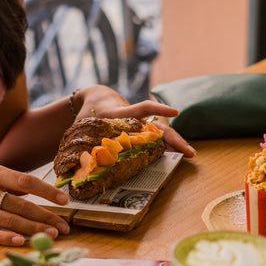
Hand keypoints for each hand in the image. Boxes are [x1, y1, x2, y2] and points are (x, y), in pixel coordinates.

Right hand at [0, 163, 69, 245]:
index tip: (64, 201)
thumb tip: (36, 194)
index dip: (47, 191)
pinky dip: (3, 237)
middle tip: (63, 227)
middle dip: (45, 217)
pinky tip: (21, 242)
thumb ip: (10, 183)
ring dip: (32, 229)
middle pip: (21, 205)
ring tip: (51, 235)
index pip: (26, 182)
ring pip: (8, 220)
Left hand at [75, 86, 195, 157]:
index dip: (157, 110)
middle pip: (156, 127)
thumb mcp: (80, 128)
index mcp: (118, 115)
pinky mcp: (141, 128)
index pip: (140, 109)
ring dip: (174, 143)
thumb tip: (75, 168)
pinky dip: (165, 144)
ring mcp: (139, 123)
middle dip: (173, 138)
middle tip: (189, 152)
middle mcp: (133, 119)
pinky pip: (155, 136)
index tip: (175, 113)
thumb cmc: (86, 115)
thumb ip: (79, 144)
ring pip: (159, 132)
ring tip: (189, 154)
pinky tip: (177, 153)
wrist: (96, 98)